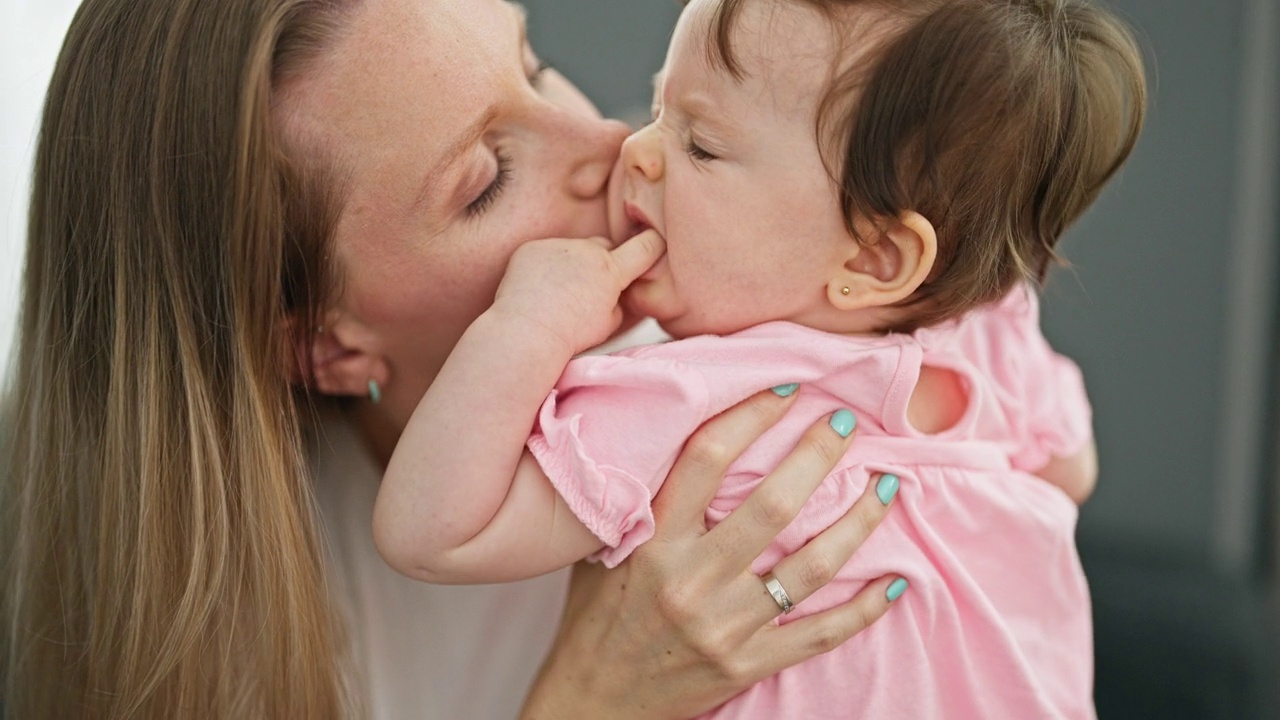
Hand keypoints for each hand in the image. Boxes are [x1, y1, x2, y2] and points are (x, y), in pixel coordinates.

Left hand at [492, 230, 664, 355]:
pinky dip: (545, 266)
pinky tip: (537, 289)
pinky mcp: (532, 248)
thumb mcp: (610, 323)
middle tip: (590, 287)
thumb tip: (619, 288)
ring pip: (572, 250)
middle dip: (603, 260)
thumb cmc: (571, 334)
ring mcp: (557, 246)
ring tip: (557, 294)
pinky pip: (545, 252)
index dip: (653, 243)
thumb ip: (620, 299)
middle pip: (603, 246)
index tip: (656, 239)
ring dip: (571, 264)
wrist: (527, 331)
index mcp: (610, 270)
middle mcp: (586, 250)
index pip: (644, 247)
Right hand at [520, 389, 901, 718]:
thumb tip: (671, 436)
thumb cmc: (596, 618)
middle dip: (818, 456)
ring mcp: (725, 626)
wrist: (592, 703)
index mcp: (653, 542)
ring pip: (811, 566)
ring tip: (886, 487)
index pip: (707, 460)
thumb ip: (639, 501)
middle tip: (846, 423)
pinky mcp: (748, 665)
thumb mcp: (603, 550)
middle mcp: (691, 581)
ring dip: (858, 522)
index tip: (786, 389)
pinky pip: (822, 633)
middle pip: (772, 506)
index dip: (750, 416)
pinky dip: (865, 608)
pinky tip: (896, 581)